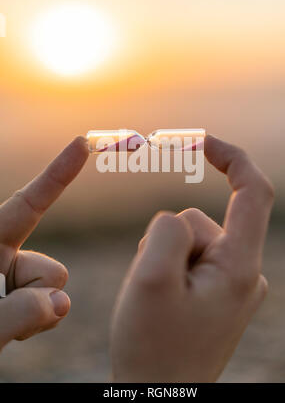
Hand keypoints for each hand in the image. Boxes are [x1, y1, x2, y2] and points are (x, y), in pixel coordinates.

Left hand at [0, 137, 87, 350]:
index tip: (82, 144)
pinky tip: (16, 335)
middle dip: (37, 297)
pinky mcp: (22, 301)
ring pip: (55, 289)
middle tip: (3, 323)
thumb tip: (62, 302)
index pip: (29, 204)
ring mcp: (14, 281)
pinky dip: (41, 322)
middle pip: (51, 269)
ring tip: (3, 332)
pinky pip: (53, 307)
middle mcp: (3, 258)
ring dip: (36, 315)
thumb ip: (18, 312)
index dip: (57, 174)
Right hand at [111, 135, 273, 381]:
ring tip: (155, 298)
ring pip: (187, 238)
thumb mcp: (149, 278)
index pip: (253, 192)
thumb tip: (181, 218)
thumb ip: (168, 229)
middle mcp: (245, 272)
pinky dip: (167, 268)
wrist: (158, 396)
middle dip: (164, 240)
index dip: (231, 157)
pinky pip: (187, 257)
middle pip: (198, 220)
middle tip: (151, 286)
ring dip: (162, 257)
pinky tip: (162, 300)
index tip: (200, 140)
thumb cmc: (152, 345)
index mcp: (239, 267)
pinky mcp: (219, 290)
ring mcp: (232, 283)